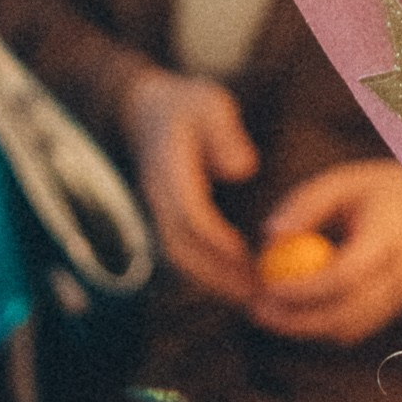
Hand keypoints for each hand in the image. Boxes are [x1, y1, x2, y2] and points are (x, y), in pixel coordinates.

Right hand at [121, 67, 260, 304]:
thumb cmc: (187, 106)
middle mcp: (157, 197)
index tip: (250, 258)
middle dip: (217, 274)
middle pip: (180, 248)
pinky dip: (207, 273)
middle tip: (256, 292)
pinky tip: (237, 283)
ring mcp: (157, 211)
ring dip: (212, 281)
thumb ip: (225, 133)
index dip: (217, 240)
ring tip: (251, 296)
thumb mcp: (209, 104)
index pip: (188, 214)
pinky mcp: (165, 220)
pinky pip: (182, 255)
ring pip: (179, 257)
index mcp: (167, 169)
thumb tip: (243, 168)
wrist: (145, 111)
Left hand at [248, 158, 401, 345]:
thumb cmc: (376, 190)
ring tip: (270, 313)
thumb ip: (305, 206)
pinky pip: (357, 329)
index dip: (304, 288)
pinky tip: (296, 313)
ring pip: (351, 329)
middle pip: (347, 313)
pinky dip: (324, 328)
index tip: (268, 287)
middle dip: (299, 320)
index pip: (345, 275)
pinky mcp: (396, 309)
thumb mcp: (340, 183)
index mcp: (389, 238)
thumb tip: (270, 235)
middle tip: (259, 311)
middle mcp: (401, 274)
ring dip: (307, 328)